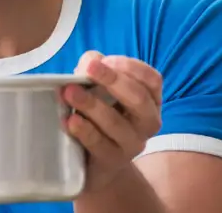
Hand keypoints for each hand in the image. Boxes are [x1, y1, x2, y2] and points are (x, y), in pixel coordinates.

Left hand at [62, 51, 162, 192]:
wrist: (92, 160)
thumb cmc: (96, 114)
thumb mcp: (96, 87)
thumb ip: (93, 69)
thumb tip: (90, 62)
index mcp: (149, 99)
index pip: (151, 79)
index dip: (129, 67)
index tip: (104, 60)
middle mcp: (147, 121)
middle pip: (139, 99)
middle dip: (113, 81)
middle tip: (89, 69)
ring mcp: (132, 143)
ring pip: (117, 123)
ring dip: (92, 105)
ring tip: (69, 93)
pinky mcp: (112, 160)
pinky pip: (100, 145)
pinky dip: (84, 131)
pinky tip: (70, 120)